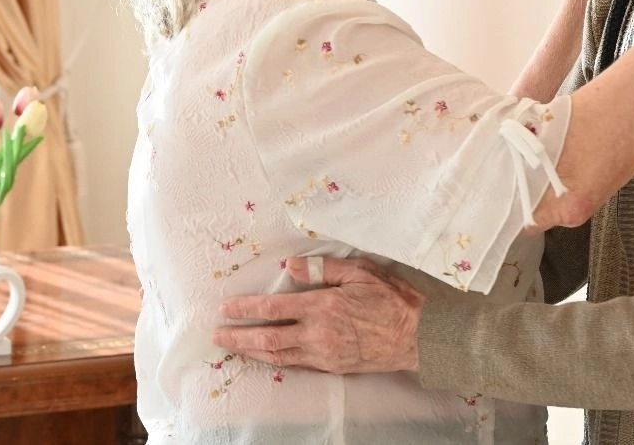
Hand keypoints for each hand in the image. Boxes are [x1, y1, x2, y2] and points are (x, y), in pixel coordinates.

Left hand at [212, 257, 424, 372]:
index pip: (273, 309)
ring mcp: (324, 354)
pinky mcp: (332, 367)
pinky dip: (276, 361)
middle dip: (238, 337)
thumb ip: (323, 269)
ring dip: (251, 352)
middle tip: (217, 335)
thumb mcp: (361, 272)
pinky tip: (267, 357)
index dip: (246, 309)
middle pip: (267, 339)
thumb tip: (289, 266)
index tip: (226, 308)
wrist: (416, 336)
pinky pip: (296, 365)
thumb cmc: (392, 299)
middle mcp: (318, 333)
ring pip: (278, 356)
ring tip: (233, 347)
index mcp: (323, 306)